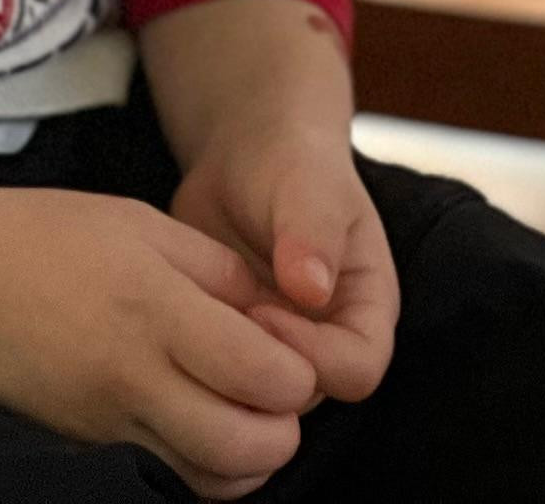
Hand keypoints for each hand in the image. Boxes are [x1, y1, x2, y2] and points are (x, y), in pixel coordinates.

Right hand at [0, 180, 320, 496]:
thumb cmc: (38, 234)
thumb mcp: (142, 223)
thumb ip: (218, 270)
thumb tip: (277, 315)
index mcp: (157, 309)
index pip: (269, 376)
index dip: (300, 370)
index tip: (289, 343)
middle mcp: (136, 378)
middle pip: (253, 446)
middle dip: (285, 424)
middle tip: (275, 385)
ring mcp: (109, 422)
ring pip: (215, 480)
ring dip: (248, 454)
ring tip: (242, 407)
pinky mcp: (88, 445)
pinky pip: (168, 476)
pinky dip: (203, 465)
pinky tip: (198, 421)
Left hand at [171, 116, 401, 403]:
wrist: (248, 152)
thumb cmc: (293, 163)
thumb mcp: (308, 187)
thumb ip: (312, 235)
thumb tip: (311, 292)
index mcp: (367, 308)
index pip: (358, 369)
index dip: (314, 356)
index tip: (262, 313)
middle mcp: (330, 336)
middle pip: (307, 392)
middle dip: (262, 368)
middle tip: (218, 320)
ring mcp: (283, 342)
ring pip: (261, 392)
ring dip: (227, 367)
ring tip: (196, 316)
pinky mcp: (240, 338)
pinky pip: (224, 373)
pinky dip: (201, 355)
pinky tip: (177, 316)